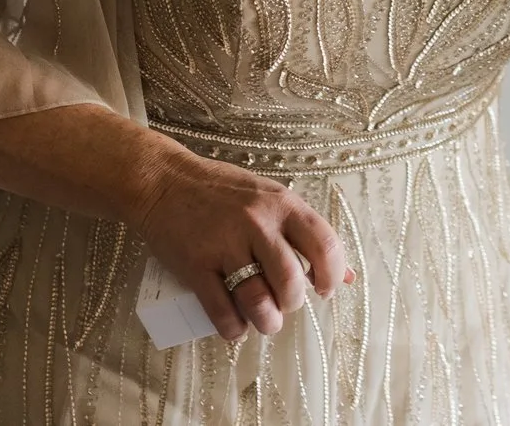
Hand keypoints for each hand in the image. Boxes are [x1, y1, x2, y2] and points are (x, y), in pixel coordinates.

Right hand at [129, 142, 351, 340]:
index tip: (325, 290)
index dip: (331, 275)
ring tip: (265, 321)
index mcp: (283, 205)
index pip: (324, 244)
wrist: (164, 181)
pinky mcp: (195, 265)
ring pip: (257, 299)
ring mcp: (224, 245)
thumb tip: (346, 275)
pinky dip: (233, 328)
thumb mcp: (272, 198)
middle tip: (286, 305)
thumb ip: (306, 233)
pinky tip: (236, 327)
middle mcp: (258, 223)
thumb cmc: (223, 191)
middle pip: (290, 280)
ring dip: (267, 321)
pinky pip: (220, 309)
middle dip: (293, 303)